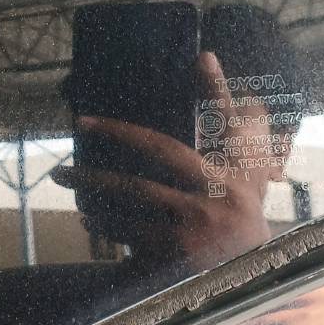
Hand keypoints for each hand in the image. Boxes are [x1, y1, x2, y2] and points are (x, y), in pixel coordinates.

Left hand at [53, 51, 273, 269]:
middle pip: (134, 190)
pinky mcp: (180, 270)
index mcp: (219, 177)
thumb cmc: (247, 198)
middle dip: (92, 179)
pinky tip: (92, 224)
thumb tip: (202, 54)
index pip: (160, 149)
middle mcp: (207, 209)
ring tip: (77, 198)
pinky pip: (132, 251)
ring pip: (128, 223)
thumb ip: (222, 103)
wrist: (263, 267)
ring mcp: (192, 243)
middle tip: (60, 173)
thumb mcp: (245, 152)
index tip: (81, 122)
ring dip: (97, 210)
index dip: (118, 134)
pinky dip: (110, 235)